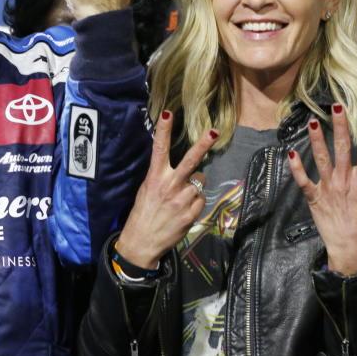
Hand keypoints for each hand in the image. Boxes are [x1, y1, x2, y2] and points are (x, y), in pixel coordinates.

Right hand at [114, 111, 218, 268]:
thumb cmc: (142, 213)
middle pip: (190, 161)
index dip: (163, 130)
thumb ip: (162, 178)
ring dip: (194, 186)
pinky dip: (195, 203)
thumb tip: (181, 172)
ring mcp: (182, 200)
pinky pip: (200, 200)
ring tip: (181, 197)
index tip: (168, 113)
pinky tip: (183, 210)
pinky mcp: (191, 214)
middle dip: (203, 145)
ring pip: (199, 182)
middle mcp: (169, 186)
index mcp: (155, 177)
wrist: (142, 242)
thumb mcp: (146, 190)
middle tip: (214, 132)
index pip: (159, 149)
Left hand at [288, 104, 356, 275]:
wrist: (351, 250)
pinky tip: (290, 153)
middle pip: (343, 151)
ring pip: (322, 161)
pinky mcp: (314, 198)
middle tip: (337, 108)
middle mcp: (346, 182)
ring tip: (311, 122)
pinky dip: (296, 168)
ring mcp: (329, 189)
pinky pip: (304, 181)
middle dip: (339, 128)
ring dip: (316, 141)